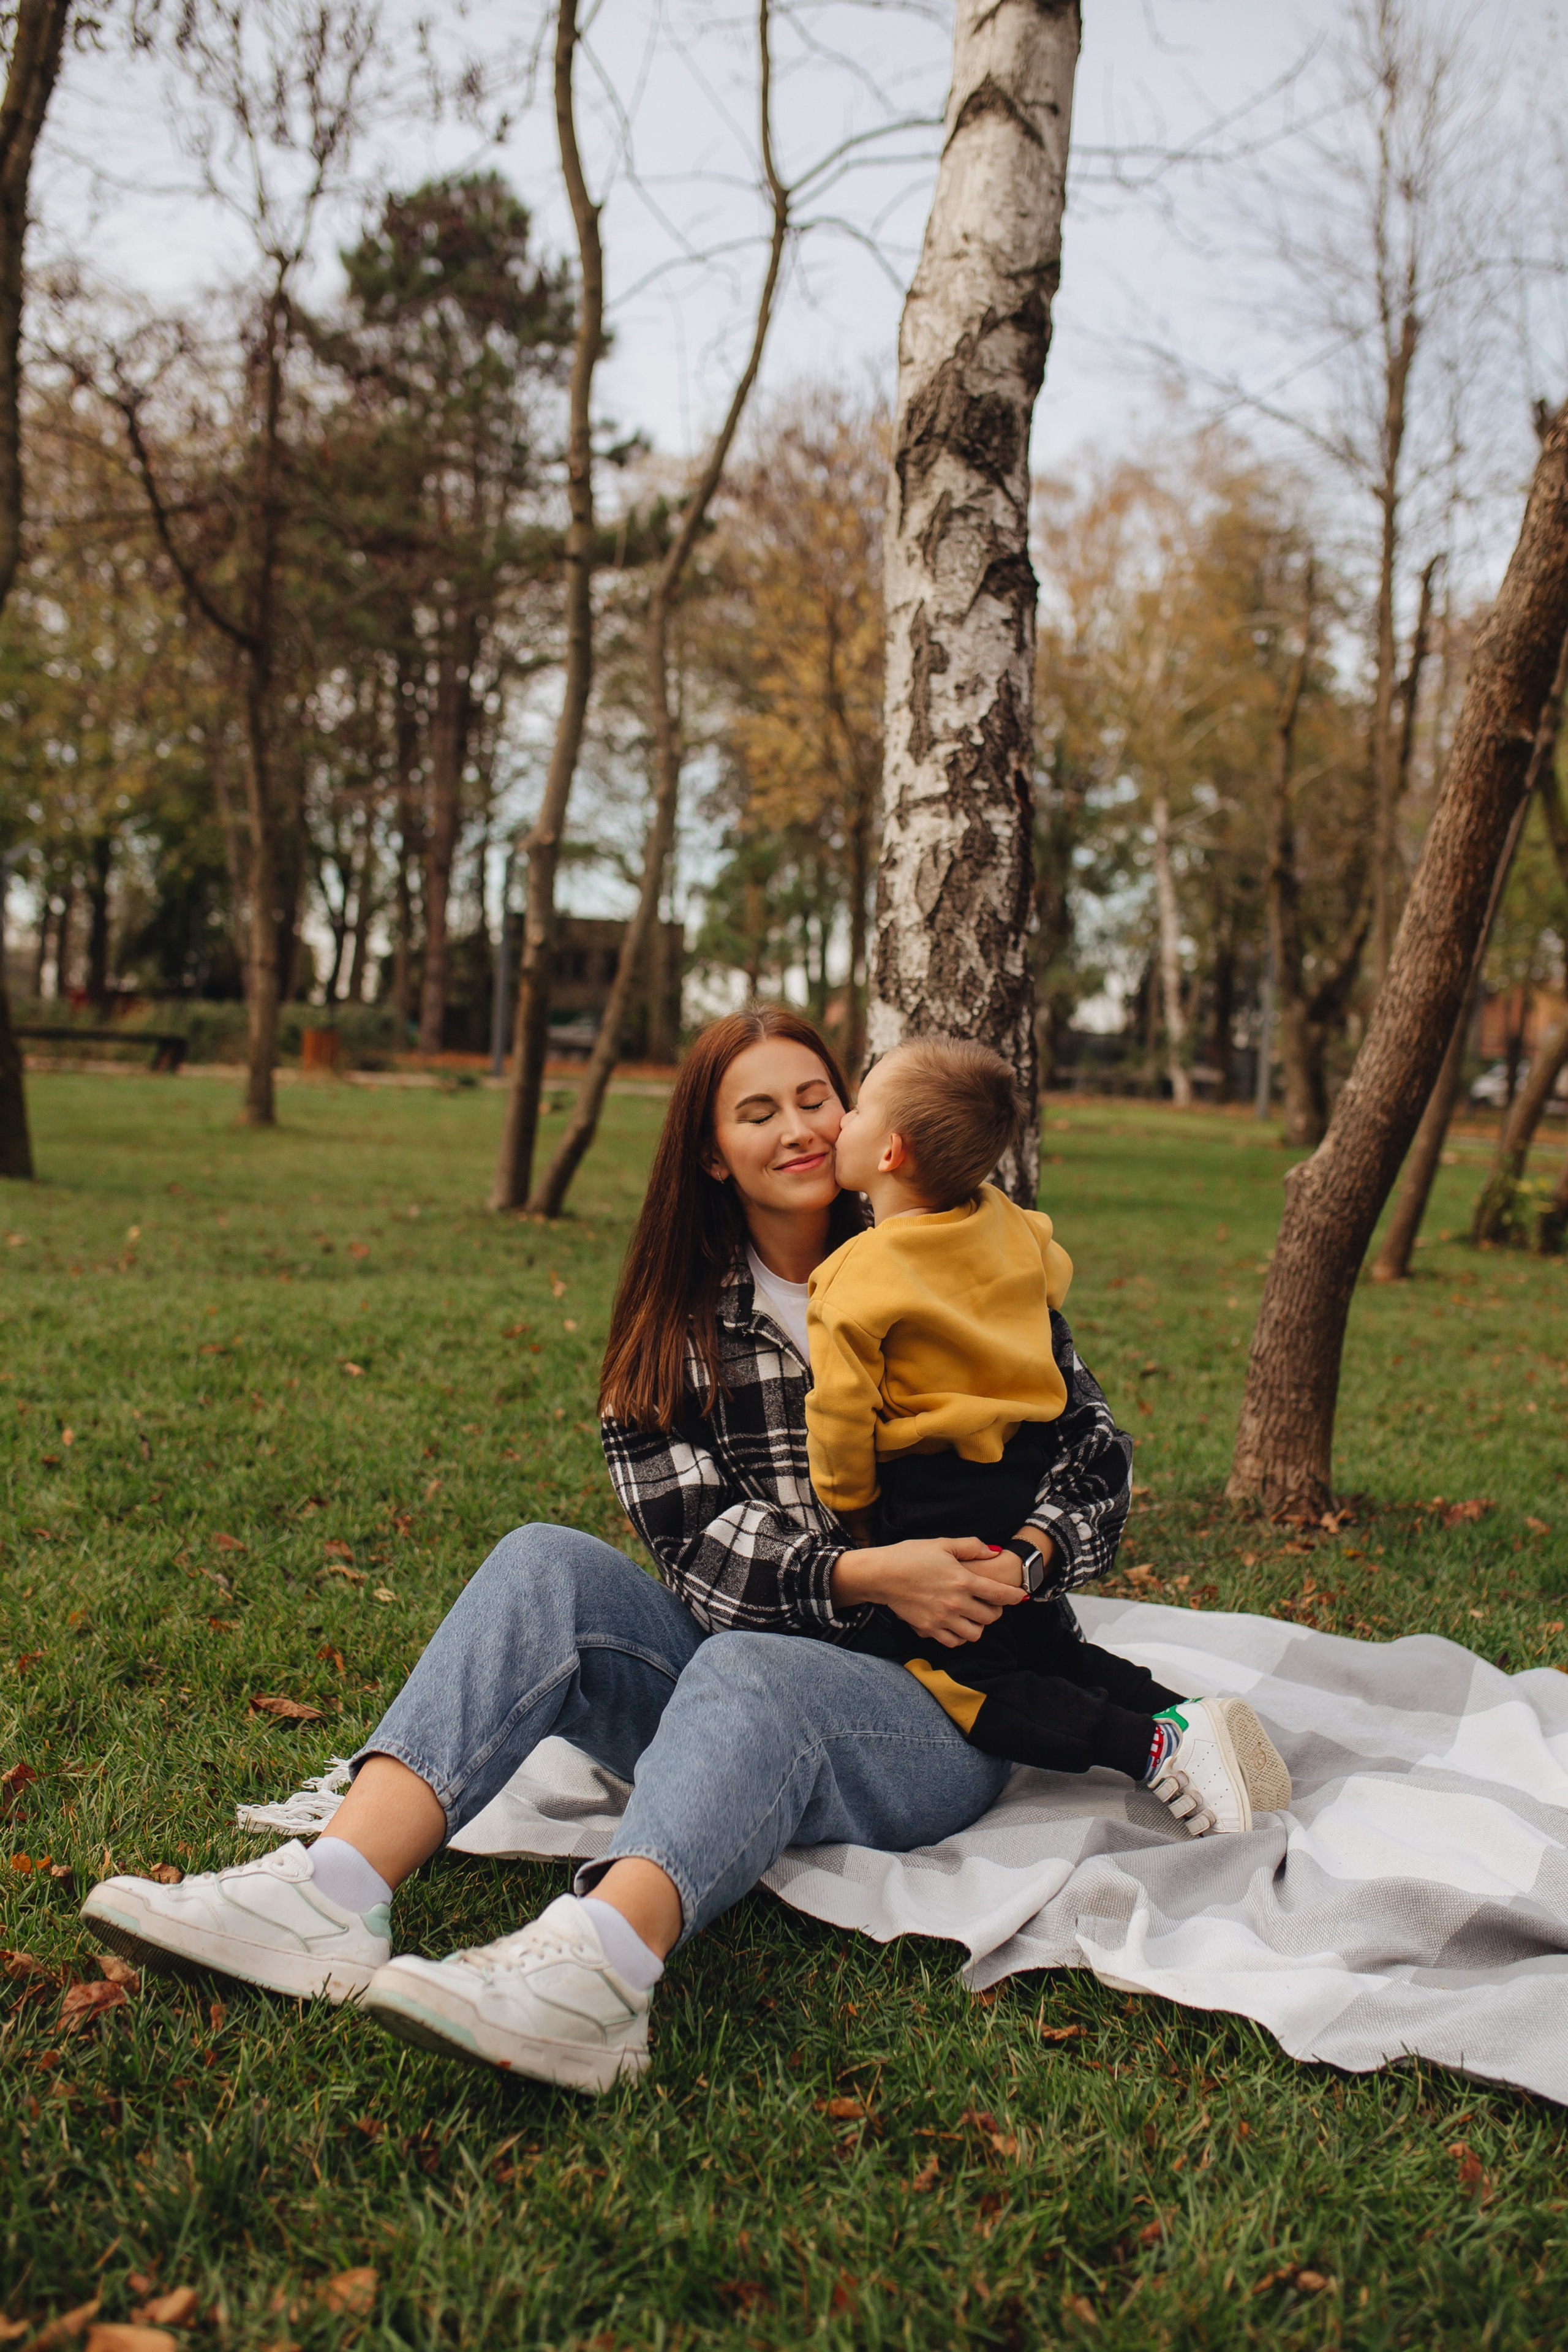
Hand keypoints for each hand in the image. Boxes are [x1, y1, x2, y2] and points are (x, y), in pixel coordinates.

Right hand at [832, 1537, 1027, 1647]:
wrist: (882, 1574)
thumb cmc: (911, 1555)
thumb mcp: (943, 1544)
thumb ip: (971, 1547)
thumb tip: (994, 1552)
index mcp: (962, 1580)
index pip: (999, 1593)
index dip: (1014, 1596)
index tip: (1021, 1596)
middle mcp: (956, 1602)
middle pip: (990, 1617)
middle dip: (996, 1610)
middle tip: (991, 1604)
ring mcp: (943, 1618)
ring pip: (975, 1634)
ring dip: (978, 1626)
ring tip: (973, 1617)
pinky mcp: (929, 1629)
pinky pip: (954, 1641)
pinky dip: (960, 1637)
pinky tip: (957, 1626)